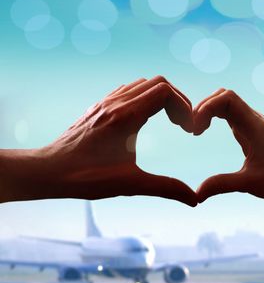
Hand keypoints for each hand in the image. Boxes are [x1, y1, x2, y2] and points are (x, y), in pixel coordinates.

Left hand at [1, 77, 196, 205]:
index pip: (165, 91)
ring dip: (161, 97)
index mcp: (126, 117)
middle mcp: (116, 103)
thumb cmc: (87, 178)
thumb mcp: (131, 184)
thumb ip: (166, 188)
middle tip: (182, 124)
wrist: (50, 171)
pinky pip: (127, 90)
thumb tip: (194, 199)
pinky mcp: (98, 107)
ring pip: (142, 84)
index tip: (187, 128)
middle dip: (177, 100)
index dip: (183, 106)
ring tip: (168, 120)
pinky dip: (144, 98)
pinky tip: (145, 118)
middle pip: (157, 83)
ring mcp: (105, 102)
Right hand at [193, 89, 263, 203]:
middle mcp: (252, 119)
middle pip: (223, 95)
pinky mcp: (247, 127)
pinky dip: (212, 115)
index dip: (207, 107)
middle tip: (192, 129)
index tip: (196, 129)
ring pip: (224, 101)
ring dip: (206, 110)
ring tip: (196, 130)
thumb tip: (196, 194)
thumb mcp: (248, 184)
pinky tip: (204, 130)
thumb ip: (221, 185)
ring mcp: (250, 121)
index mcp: (253, 127)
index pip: (227, 99)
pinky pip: (226, 111)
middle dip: (203, 107)